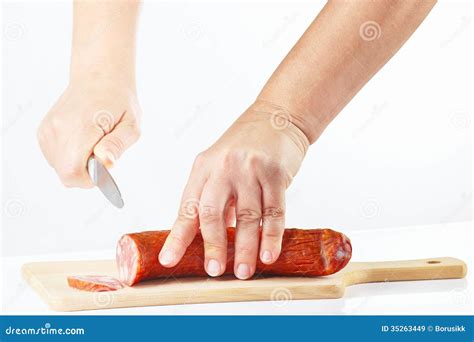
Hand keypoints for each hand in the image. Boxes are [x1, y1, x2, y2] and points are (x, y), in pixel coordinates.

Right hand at [37, 77, 140, 187]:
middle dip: (87, 172)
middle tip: (101, 151)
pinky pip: (55, 158)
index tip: (104, 163)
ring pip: (59, 168)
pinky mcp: (43, 131)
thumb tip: (106, 162)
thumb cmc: (119, 101)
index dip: (91, 178)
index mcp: (81, 127)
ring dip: (78, 164)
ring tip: (92, 143)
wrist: (100, 78)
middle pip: (66, 175)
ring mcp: (47, 130)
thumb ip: (117, 145)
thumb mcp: (131, 125)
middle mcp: (58, 128)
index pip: (73, 172)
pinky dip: (69, 156)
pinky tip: (82, 141)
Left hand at [159, 101, 309, 278]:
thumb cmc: (245, 146)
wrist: (277, 118)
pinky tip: (267, 254)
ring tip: (243, 271)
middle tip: (214, 270)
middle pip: (213, 212)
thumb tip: (213, 236)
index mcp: (203, 168)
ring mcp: (250, 169)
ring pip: (247, 217)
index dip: (178, 236)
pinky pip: (273, 211)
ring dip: (245, 248)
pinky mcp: (276, 173)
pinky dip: (271, 236)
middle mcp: (223, 167)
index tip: (169, 260)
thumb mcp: (221, 165)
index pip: (188, 207)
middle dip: (213, 245)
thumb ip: (216, 198)